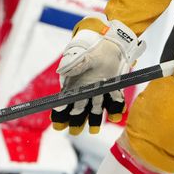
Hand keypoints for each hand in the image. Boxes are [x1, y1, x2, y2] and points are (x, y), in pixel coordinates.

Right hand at [51, 18, 145, 134]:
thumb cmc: (93, 48)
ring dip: (94, 119)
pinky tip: (115, 116)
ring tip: (94, 130)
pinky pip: (113, 99)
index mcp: (75, 83)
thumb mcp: (83, 55)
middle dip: (76, 121)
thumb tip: (63, 72)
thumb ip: (74, 65)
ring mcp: (99, 89)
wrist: (111, 42)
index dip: (60, 114)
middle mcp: (86, 89)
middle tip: (75, 132)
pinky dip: (115, 107)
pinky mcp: (112, 86)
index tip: (58, 124)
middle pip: (79, 108)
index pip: (65, 101)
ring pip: (95, 107)